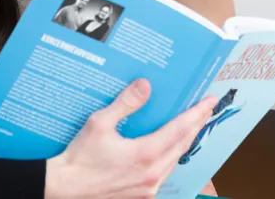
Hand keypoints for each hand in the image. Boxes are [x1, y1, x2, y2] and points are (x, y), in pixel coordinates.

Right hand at [45, 79, 217, 198]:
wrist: (65, 189)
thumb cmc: (79, 158)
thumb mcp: (99, 123)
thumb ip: (125, 104)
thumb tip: (145, 85)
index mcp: (145, 154)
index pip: (180, 129)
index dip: (196, 113)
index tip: (209, 102)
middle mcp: (153, 174)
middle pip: (183, 144)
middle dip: (196, 125)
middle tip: (205, 109)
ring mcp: (149, 188)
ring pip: (175, 160)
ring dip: (185, 142)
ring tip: (192, 126)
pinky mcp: (143, 196)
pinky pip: (164, 174)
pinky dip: (171, 158)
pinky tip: (169, 149)